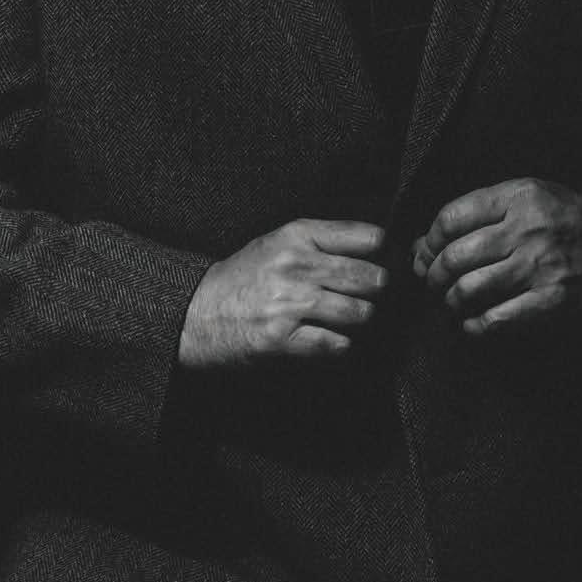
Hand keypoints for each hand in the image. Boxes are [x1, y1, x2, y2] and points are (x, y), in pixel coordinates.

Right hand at [178, 218, 389, 367]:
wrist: (194, 312)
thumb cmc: (242, 277)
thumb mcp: (276, 242)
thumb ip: (319, 240)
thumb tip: (372, 247)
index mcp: (297, 235)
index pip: (364, 236)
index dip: (382, 250)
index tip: (386, 258)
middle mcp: (296, 265)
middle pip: (367, 276)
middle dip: (378, 289)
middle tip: (377, 293)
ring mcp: (288, 303)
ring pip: (356, 312)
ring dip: (362, 318)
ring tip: (357, 318)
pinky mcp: (279, 339)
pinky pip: (332, 344)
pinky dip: (341, 346)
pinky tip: (336, 341)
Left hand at [411, 178, 581, 335]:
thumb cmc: (577, 221)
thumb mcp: (536, 196)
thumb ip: (486, 212)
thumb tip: (428, 241)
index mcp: (521, 195)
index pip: (452, 217)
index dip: (429, 240)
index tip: (425, 254)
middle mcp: (527, 228)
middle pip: (453, 256)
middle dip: (433, 276)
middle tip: (434, 284)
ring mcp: (539, 266)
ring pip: (467, 290)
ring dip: (450, 303)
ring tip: (452, 305)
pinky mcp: (551, 301)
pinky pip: (493, 320)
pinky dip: (473, 327)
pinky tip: (474, 324)